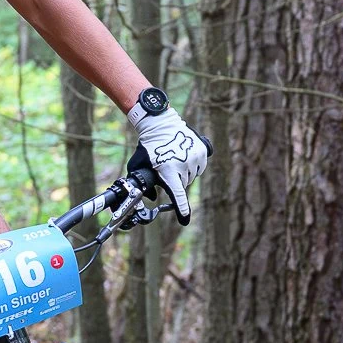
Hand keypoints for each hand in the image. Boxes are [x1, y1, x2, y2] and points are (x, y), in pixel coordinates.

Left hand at [128, 101, 207, 222]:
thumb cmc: (148, 146)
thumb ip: (144, 185)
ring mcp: (196, 157)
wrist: (160, 123)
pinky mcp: (203, 150)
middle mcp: (184, 165)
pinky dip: (193, 165)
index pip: (177, 195)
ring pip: (192, 176)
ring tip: (174, 159)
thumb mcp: (139, 165)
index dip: (181, 209)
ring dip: (185, 173)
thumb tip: (152, 198)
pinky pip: (200, 166)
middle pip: (183, 184)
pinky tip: (184, 156)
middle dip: (176, 181)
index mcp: (169, 171)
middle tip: (167, 168)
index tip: (185, 219)